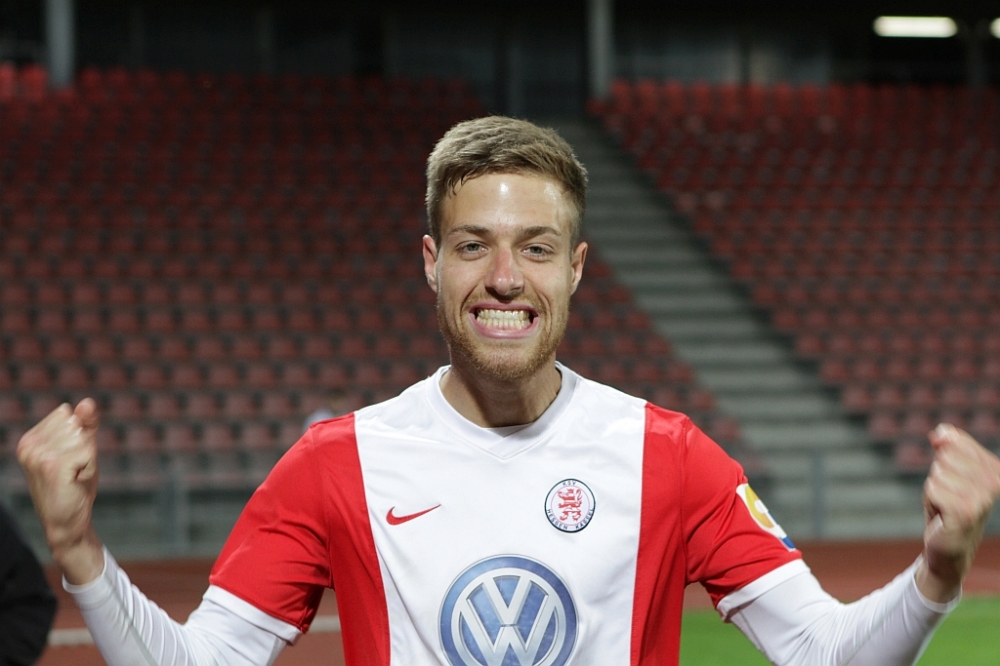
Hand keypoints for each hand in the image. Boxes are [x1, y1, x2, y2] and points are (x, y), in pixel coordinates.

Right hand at [17, 399, 104, 584]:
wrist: (67, 522)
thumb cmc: (74, 485)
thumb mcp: (82, 449)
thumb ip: (86, 424)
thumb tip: (87, 402)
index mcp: (30, 438)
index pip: (69, 414)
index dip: (80, 436)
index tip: (70, 459)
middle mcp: (29, 444)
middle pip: (77, 425)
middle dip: (85, 447)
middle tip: (73, 470)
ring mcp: (38, 454)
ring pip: (83, 438)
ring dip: (87, 459)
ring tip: (74, 476)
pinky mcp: (52, 466)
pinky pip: (87, 451)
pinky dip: (89, 467)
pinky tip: (76, 481)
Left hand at [916, 423, 999, 602]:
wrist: (949, 546)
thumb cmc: (947, 505)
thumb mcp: (947, 470)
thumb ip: (947, 445)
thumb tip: (940, 433)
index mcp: (994, 469)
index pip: (954, 440)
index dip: (941, 457)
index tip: (952, 479)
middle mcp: (994, 481)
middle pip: (943, 456)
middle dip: (938, 475)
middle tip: (948, 496)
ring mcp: (983, 497)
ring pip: (937, 473)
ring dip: (934, 490)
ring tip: (946, 506)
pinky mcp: (966, 512)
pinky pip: (932, 489)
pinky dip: (930, 500)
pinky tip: (942, 515)